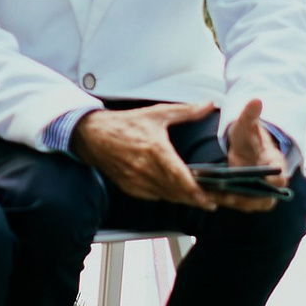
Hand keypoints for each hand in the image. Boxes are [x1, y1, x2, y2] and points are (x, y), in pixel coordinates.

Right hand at [71, 98, 220, 206]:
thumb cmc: (125, 124)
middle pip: (176, 192)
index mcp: (155, 150)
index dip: (196, 192)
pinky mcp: (130, 187)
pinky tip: (175, 193)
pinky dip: (166, 196)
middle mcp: (145, 169)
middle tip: (213, 201)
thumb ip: (186, 111)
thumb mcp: (157, 113)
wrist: (93, 135)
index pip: (180, 178)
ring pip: (166, 196)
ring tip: (198, 198)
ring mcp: (136, 181)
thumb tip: (208, 105)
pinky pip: (153, 196)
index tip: (210, 199)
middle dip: (196, 199)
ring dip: (182, 199)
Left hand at [204, 96, 288, 199]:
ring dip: (230, 201)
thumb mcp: (248, 124)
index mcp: (275, 164)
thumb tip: (256, 100)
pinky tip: (205, 195)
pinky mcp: (243, 199)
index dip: (274, 181)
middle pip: (264, 198)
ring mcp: (258, 194)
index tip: (266, 180)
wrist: (246, 148)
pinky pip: (234, 203)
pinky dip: (221, 201)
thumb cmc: (249, 136)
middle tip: (230, 195)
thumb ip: (250, 115)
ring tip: (212, 196)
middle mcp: (270, 184)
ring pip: (247, 204)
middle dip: (247, 198)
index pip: (280, 178)